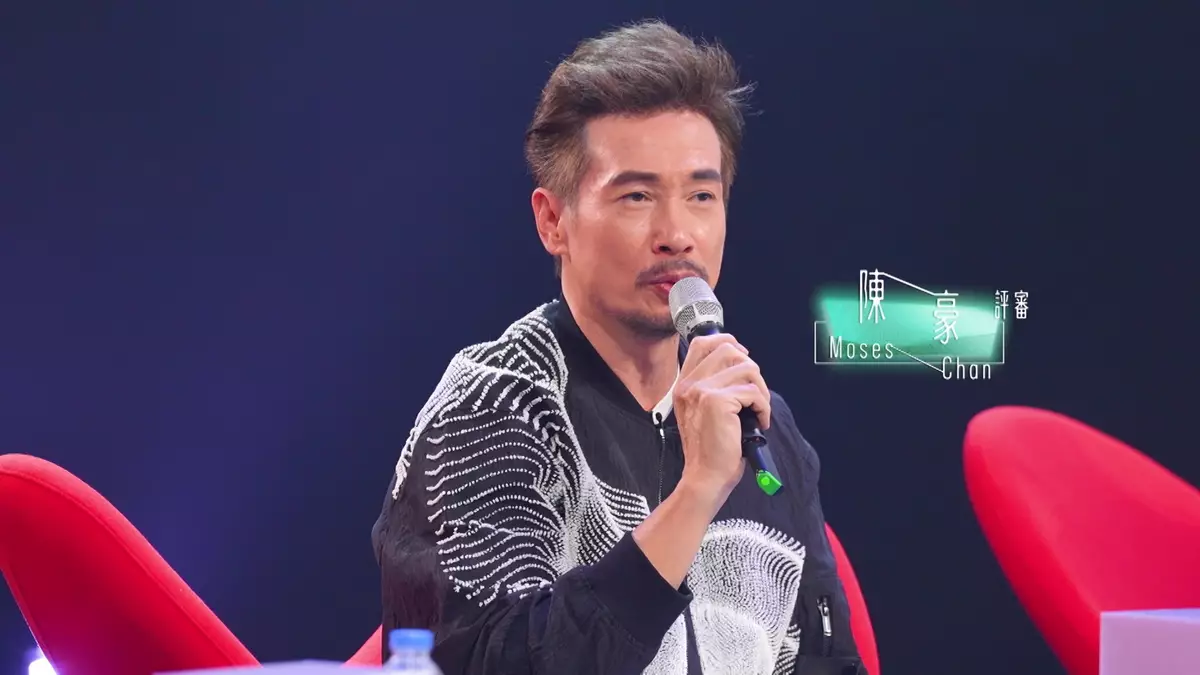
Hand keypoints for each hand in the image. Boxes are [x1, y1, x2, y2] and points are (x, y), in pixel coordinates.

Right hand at [673, 333, 770, 500]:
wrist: (705, 476)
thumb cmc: (710, 449)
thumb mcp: (703, 412)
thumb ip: (713, 387)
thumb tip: (741, 365)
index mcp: (684, 385)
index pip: (702, 343)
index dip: (727, 342)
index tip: (742, 357)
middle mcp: (689, 384)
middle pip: (728, 348)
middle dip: (750, 368)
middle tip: (754, 393)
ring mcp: (702, 391)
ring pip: (747, 369)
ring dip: (760, 390)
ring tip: (758, 410)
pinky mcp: (718, 402)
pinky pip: (754, 392)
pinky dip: (763, 407)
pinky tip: (758, 422)